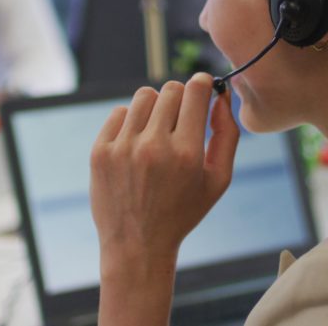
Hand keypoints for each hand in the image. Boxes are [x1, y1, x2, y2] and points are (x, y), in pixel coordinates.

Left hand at [89, 72, 239, 269]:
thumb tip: (221, 96)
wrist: (137, 244)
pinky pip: (120, 112)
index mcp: (187, 153)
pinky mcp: (100, 152)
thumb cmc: (184, 211)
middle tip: (181, 118)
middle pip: (170, 89)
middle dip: (181, 97)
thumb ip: (227, 134)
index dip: (203, 83)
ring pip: (144, 96)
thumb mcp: (218, 179)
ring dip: (155, 106)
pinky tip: (137, 142)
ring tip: (158, 130)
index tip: (203, 87)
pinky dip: (131, 121)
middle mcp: (154, 147)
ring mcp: (123, 148)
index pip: (195, 90)